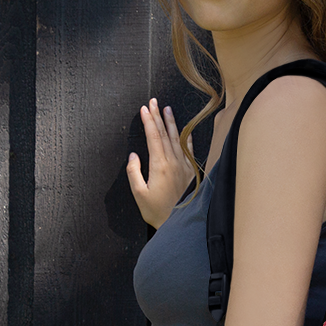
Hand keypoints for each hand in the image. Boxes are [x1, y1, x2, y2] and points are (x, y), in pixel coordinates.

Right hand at [127, 98, 194, 227]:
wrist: (181, 223)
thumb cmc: (158, 211)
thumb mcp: (139, 194)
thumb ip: (134, 173)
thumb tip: (134, 156)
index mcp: (159, 165)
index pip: (153, 137)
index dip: (148, 121)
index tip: (144, 108)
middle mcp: (173, 162)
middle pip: (164, 134)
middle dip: (158, 116)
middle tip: (154, 102)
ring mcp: (184, 166)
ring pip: (177, 139)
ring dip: (171, 123)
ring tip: (168, 109)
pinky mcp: (191, 172)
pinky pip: (188, 150)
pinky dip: (186, 138)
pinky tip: (185, 131)